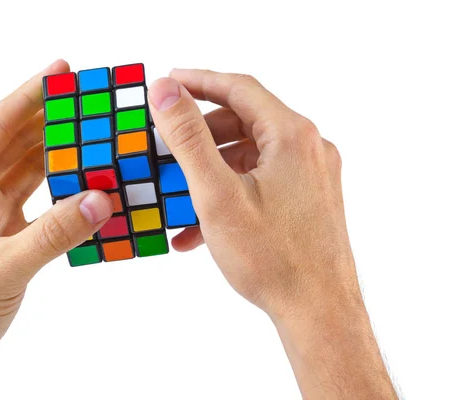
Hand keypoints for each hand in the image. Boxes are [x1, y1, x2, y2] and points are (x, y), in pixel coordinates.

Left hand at [0, 59, 112, 398]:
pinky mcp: (0, 232)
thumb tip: (100, 199)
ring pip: (25, 168)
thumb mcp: (2, 269)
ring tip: (92, 131)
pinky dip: (59, 188)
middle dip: (50, 118)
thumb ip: (54, 232)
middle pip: (13, 140)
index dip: (28, 95)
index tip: (61, 72)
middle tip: (88, 98)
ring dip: (57, 151)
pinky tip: (83, 180)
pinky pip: (34, 198)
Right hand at [148, 70, 397, 398]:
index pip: (239, 88)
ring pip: (249, 155)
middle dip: (200, 135)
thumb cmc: (273, 258)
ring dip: (210, 170)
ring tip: (176, 194)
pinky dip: (228, 192)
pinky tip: (198, 225)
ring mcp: (310, 176)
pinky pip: (260, 182)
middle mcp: (309, 149)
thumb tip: (166, 92)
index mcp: (293, 136)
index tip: (168, 82)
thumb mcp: (217, 193)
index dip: (199, 81)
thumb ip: (188, 138)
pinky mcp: (306, 199)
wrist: (317, 311)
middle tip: (166, 145)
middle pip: (244, 122)